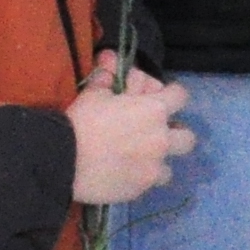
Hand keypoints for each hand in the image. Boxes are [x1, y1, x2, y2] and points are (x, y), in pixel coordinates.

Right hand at [67, 54, 192, 203]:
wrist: (61, 160)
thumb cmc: (80, 121)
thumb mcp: (95, 93)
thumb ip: (110, 78)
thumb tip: (111, 58)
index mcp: (155, 110)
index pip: (181, 96)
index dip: (170, 96)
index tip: (158, 100)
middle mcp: (162, 139)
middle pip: (188, 137)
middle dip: (174, 135)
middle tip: (154, 135)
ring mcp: (153, 168)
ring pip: (170, 166)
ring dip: (158, 161)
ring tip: (139, 160)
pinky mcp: (140, 190)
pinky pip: (149, 185)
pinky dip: (140, 179)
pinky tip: (124, 174)